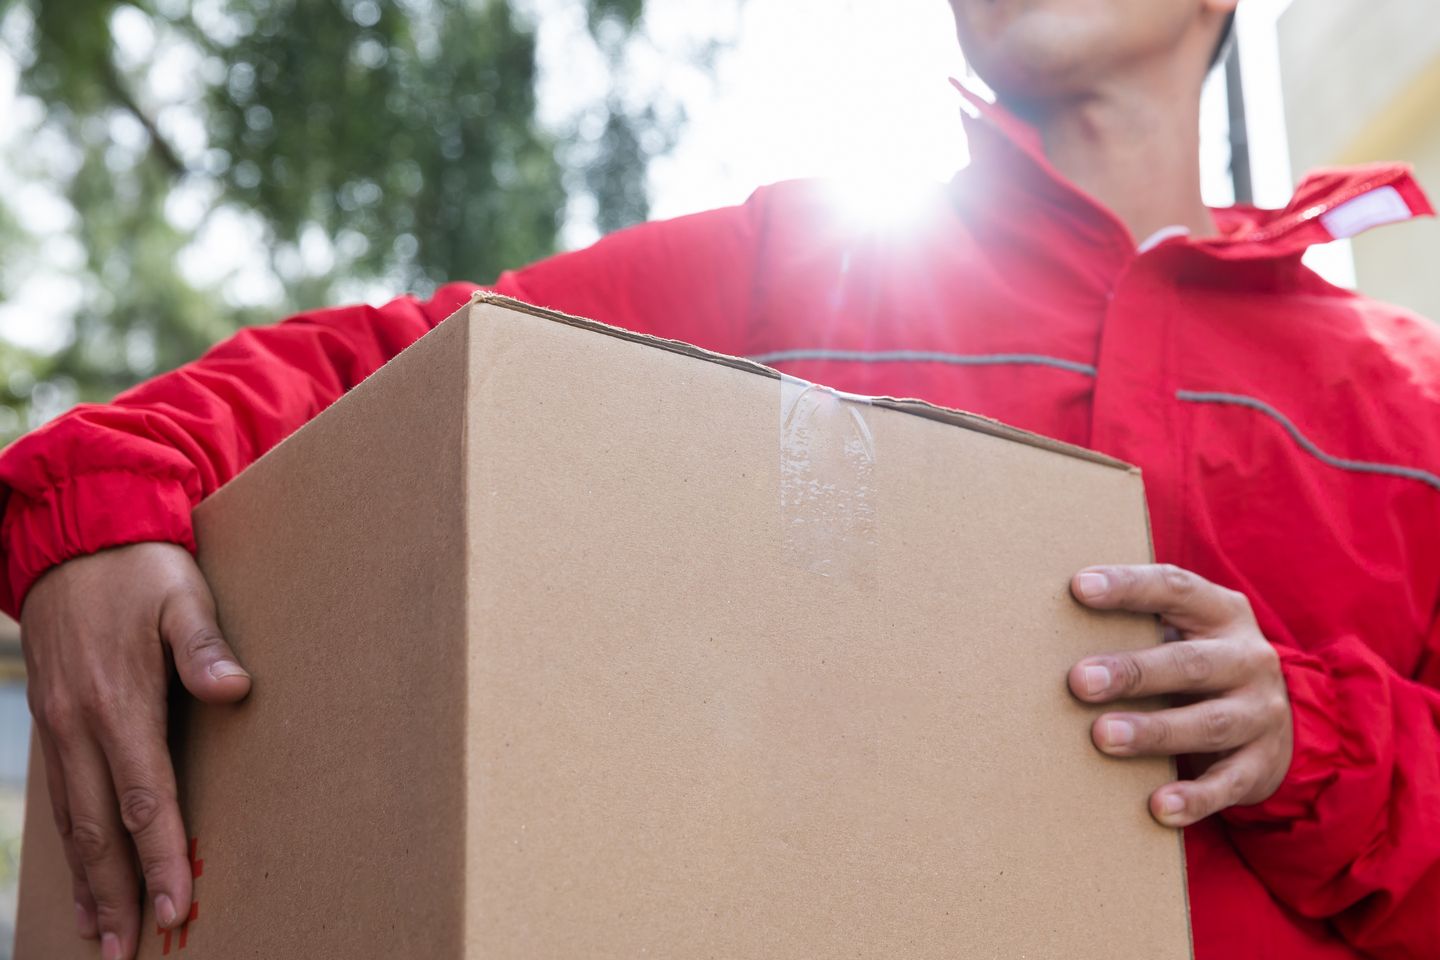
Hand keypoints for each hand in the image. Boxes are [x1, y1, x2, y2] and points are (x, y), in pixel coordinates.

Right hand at [21, 542, 250, 959]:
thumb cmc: (142, 570)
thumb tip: (234, 690)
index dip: (162, 856)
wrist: (75, 538)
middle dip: (118, 892)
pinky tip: (82, 876)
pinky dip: (70, 844)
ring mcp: (58, 726)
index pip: (145, 798)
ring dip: (89, 881)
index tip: (177, 905)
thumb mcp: (184, 594)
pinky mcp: (51, 722)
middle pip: (100, 827)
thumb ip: (205, 646)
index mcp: (117, 702)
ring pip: (72, 821)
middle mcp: (79, 724)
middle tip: (131, 949)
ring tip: (103, 935)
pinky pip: (59, 797)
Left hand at [1067, 564, 1291, 827]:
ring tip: (1102, 736)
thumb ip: (1139, 626)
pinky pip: (1227, 784)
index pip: (1175, 589)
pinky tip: (1158, 806)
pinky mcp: (1260, 765)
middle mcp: (1247, 658)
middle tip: (1079, 681)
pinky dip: (1194, 798)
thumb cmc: (1201, 665)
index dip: (1129, 586)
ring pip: (1208, 723)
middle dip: (1133, 672)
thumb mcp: (1187, 632)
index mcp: (1222, 613)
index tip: (1079, 587)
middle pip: (1190, 663)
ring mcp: (1259, 713)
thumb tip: (1052, 627)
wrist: (1281, 721)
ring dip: (1153, 731)